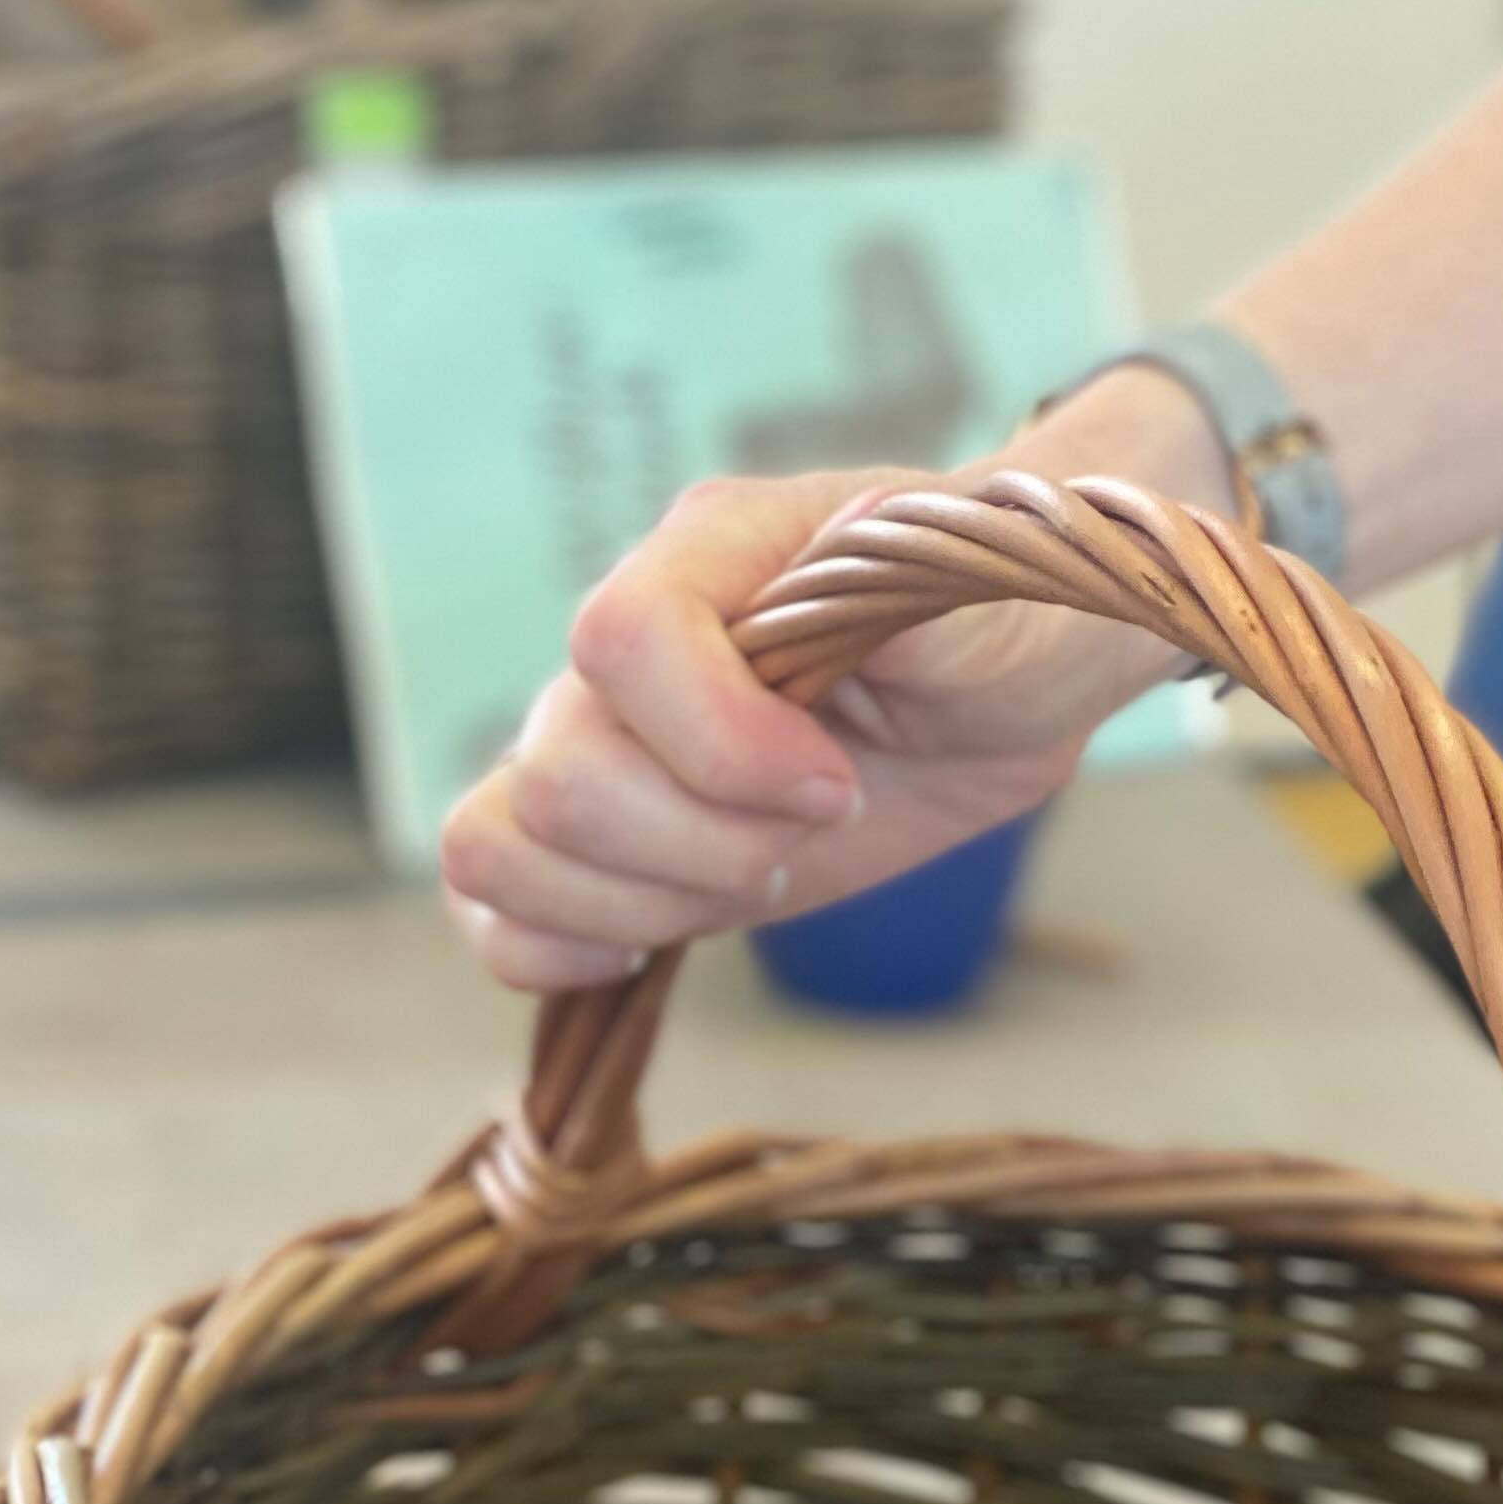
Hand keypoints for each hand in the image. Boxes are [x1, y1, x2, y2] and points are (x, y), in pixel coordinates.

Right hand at [441, 373, 1230, 995]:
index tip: (838, 785)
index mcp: (709, 553)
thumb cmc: (1000, 614)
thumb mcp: (991, 589)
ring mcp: (604, 747)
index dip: (720, 746)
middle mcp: (625, 651)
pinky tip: (660, 941)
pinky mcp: (613, 846)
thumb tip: (847, 578)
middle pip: (558, 778)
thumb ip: (908, 586)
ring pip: (502, 848)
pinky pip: (493, 907)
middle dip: (706, 847)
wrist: (1008, 675)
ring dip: (641, 904)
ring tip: (762, 873)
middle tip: (821, 827)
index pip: (618, 640)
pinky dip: (552, 950)